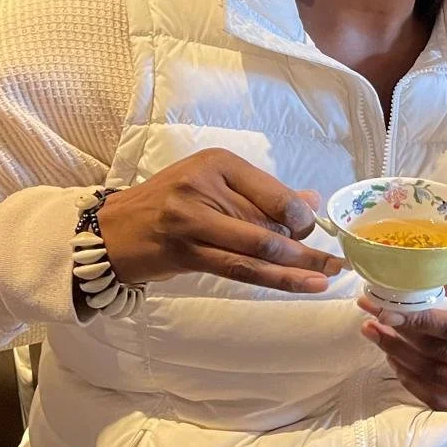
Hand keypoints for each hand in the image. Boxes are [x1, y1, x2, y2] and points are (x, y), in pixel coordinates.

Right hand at [97, 148, 341, 291]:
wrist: (112, 231)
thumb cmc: (169, 205)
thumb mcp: (212, 185)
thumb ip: (262, 195)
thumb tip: (312, 202)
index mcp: (217, 163)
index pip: (275, 192)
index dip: (301, 217)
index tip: (310, 231)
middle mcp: (204, 186)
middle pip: (269, 223)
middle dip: (305, 247)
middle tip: (334, 263)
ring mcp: (192, 219)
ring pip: (258, 249)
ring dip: (299, 266)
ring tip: (328, 276)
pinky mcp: (185, 251)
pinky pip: (240, 268)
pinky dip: (277, 279)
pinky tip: (304, 284)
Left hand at [359, 272, 446, 412]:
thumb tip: (433, 280)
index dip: (420, 320)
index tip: (388, 308)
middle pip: (441, 354)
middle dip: (400, 335)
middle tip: (373, 316)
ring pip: (434, 377)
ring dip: (398, 356)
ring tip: (375, 333)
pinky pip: (437, 398)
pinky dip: (410, 380)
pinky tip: (394, 359)